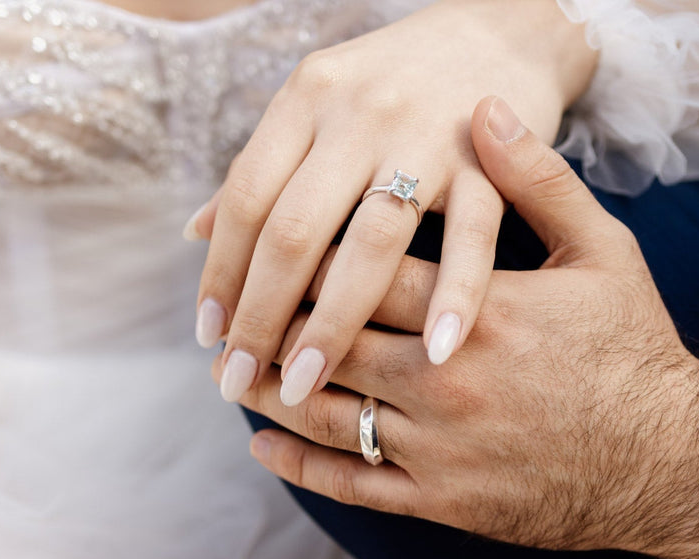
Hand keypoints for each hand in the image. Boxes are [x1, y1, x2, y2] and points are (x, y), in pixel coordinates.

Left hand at [191, 0, 595, 408]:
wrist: (503, 30)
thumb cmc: (400, 80)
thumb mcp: (320, 102)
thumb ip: (262, 166)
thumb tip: (195, 232)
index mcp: (309, 97)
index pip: (245, 196)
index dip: (220, 272)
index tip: (209, 336)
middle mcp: (359, 114)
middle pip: (294, 228)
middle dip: (260, 315)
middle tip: (239, 381)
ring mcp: (426, 138)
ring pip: (370, 242)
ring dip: (333, 324)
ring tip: (304, 384)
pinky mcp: (490, 164)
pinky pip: (471, 238)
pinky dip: (454, 296)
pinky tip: (433, 353)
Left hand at [232, 97, 698, 558]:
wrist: (675, 461)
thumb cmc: (636, 349)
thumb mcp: (601, 249)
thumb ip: (537, 180)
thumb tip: (485, 111)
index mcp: (476, 310)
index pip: (361, 273)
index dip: (304, 259)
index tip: (266, 246)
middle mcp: (444, 380)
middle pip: (327, 343)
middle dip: (271, 326)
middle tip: (230, 315)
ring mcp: (440, 447)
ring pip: (325, 416)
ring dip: (268, 394)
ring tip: (231, 373)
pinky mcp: (444, 501)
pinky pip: (354, 485)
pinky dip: (300, 468)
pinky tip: (263, 447)